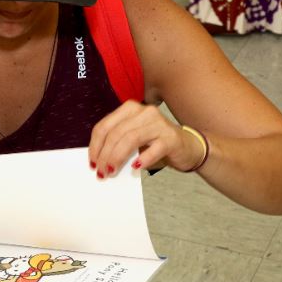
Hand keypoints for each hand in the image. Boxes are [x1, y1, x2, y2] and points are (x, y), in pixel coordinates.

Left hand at [88, 101, 205, 176]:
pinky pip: (154, 149)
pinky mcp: (171, 138)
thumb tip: (98, 161)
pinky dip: (143, 159)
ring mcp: (159, 123)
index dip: (95, 145)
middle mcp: (144, 112)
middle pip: (116, 133)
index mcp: (130, 109)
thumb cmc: (155, 144)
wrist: (188, 147)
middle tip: (101, 171)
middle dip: (105, 154)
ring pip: (131, 139)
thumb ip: (116, 143)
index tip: (92, 162)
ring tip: (112, 171)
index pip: (105, 126)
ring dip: (118, 158)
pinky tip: (135, 167)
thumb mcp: (133, 139)